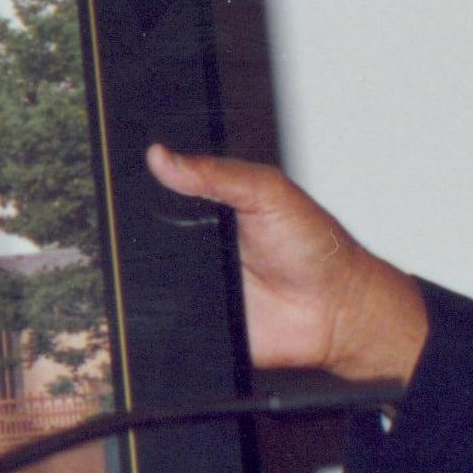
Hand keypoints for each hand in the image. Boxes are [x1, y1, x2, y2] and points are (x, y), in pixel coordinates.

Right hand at [143, 144, 429, 384]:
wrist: (335, 311)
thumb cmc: (314, 247)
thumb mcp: (267, 192)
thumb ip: (216, 173)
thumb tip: (162, 157)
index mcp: (212, 202)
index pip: (163, 185)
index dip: (148, 178)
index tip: (138, 168)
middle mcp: (197, 240)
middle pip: (149, 228)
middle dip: (147, 223)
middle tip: (171, 221)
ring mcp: (193, 278)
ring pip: (148, 270)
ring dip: (154, 265)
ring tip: (187, 257)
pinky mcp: (194, 315)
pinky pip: (162, 309)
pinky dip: (162, 303)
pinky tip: (179, 290)